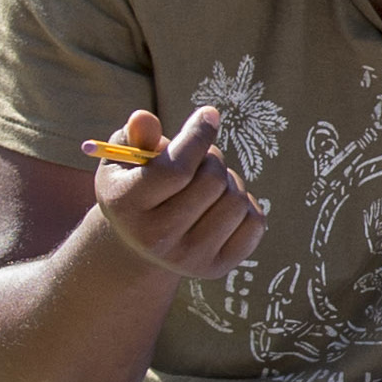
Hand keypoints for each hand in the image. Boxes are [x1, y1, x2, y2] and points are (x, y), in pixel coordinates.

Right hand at [86, 107, 266, 281]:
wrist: (142, 241)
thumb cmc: (137, 184)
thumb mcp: (126, 157)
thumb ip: (136, 136)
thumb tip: (144, 118)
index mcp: (125, 206)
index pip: (177, 169)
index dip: (199, 135)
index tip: (209, 114)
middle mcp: (155, 239)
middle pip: (211, 181)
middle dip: (212, 158)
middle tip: (201, 159)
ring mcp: (187, 259)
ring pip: (237, 200)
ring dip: (229, 181)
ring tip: (209, 184)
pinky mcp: (216, 268)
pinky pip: (255, 222)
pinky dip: (247, 204)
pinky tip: (223, 204)